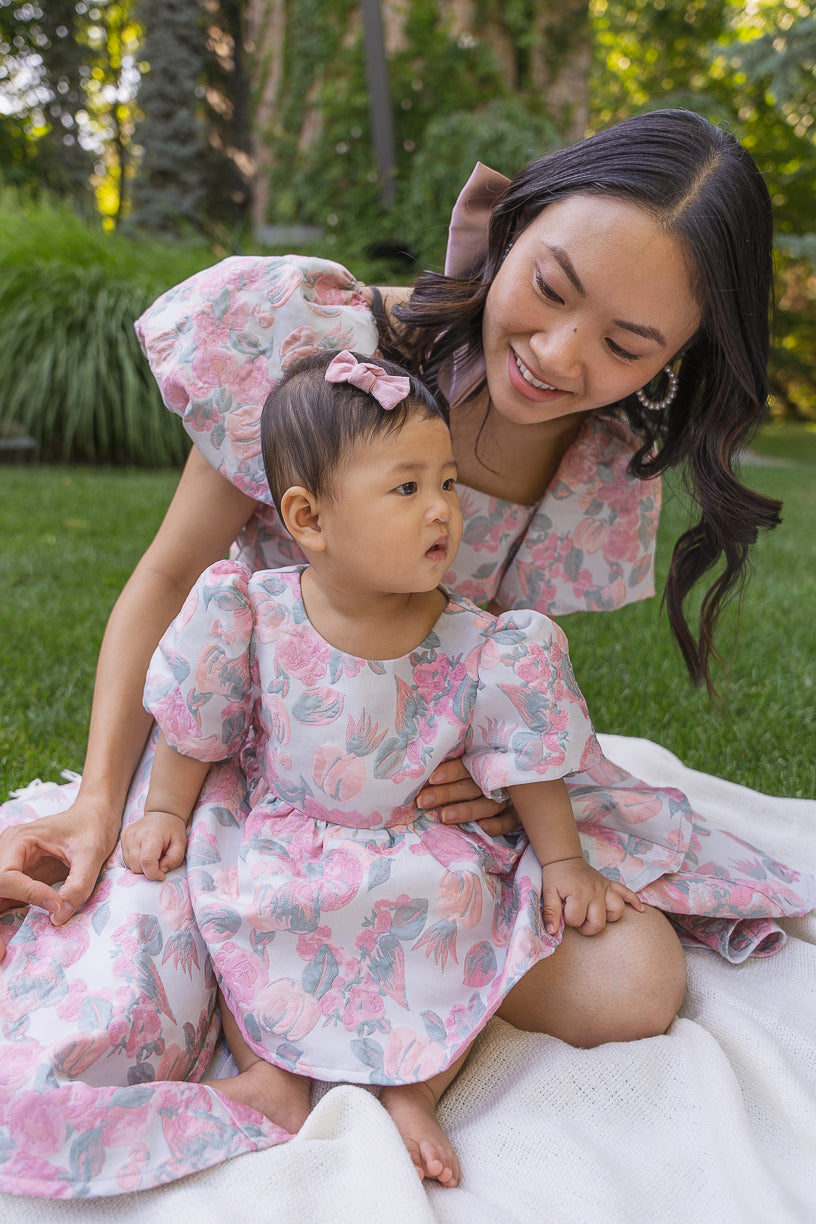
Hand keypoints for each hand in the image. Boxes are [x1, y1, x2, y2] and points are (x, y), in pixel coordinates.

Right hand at [0, 798, 119, 958]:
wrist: (95, 815)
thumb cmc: (92, 827)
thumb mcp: (92, 853)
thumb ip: (78, 884)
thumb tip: (58, 917)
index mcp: (19, 841)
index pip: (6, 876)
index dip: (27, 894)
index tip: (56, 903)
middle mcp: (7, 854)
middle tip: (3, 952)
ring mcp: (10, 868)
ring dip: (0, 924)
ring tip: (4, 952)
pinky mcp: (18, 881)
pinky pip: (7, 903)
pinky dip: (6, 922)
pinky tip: (8, 945)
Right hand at [121, 810, 187, 880]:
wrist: (162, 814)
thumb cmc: (172, 830)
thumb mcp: (180, 844)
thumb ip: (174, 859)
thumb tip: (161, 870)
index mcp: (151, 836)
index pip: (146, 861)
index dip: (153, 873)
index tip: (161, 874)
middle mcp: (135, 836)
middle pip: (136, 866)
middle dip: (148, 870)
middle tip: (159, 862)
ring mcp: (126, 837)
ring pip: (130, 865)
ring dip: (141, 866)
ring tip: (152, 856)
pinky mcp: (123, 838)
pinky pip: (126, 859)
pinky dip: (136, 861)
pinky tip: (144, 853)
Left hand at [416, 758, 518, 835]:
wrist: (535, 784)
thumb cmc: (491, 772)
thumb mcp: (479, 762)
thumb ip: (460, 765)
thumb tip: (426, 772)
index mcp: (488, 762)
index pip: (468, 766)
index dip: (451, 771)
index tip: (431, 778)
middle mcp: (498, 779)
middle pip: (471, 786)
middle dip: (447, 793)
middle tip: (423, 801)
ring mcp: (510, 798)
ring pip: (487, 804)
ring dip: (466, 810)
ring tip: (444, 817)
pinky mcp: (519, 815)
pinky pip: (509, 821)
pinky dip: (497, 824)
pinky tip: (483, 827)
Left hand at [541, 857, 643, 936]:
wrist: (564, 858)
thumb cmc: (556, 877)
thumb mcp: (548, 893)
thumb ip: (551, 912)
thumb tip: (552, 932)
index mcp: (579, 894)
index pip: (577, 920)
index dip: (569, 921)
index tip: (564, 913)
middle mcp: (596, 891)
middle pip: (599, 921)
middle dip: (587, 926)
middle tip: (578, 919)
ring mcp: (605, 887)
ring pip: (617, 910)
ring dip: (608, 918)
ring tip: (596, 916)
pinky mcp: (610, 884)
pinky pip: (627, 892)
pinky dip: (634, 901)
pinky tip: (640, 910)